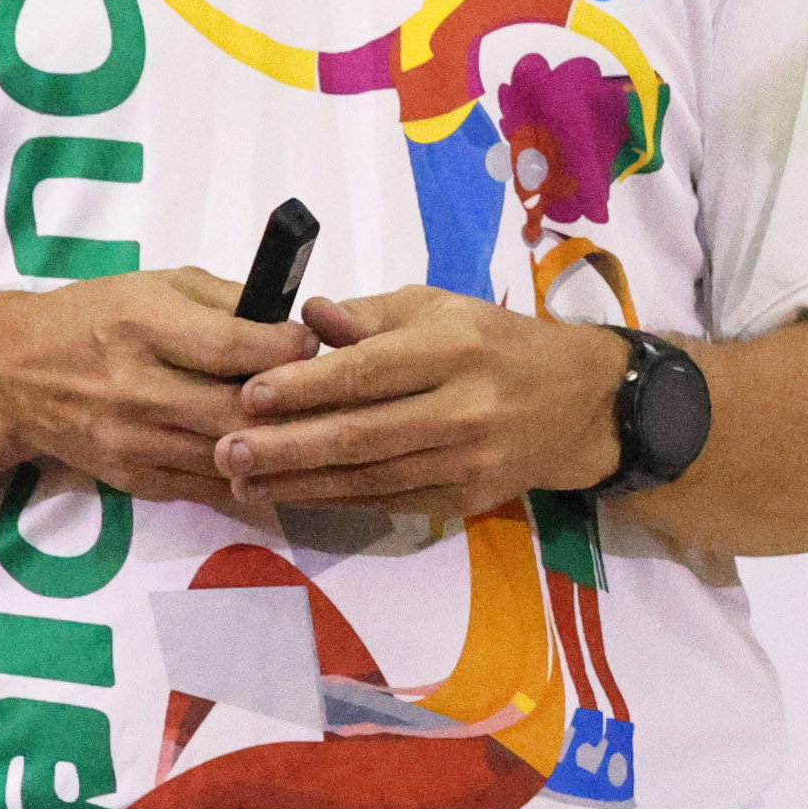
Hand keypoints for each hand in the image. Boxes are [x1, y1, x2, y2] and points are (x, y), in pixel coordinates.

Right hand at [0, 266, 297, 513]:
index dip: (287, 348)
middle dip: (292, 403)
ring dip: (276, 444)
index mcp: (143, 327)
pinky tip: (269, 456)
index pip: (233, 347)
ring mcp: (132, 441)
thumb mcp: (156, 285)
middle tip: (320, 390)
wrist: (14, 376)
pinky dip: (245, 473)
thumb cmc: (96, 317)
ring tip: (305, 425)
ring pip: (229, 456)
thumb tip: (292, 322)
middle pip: (237, 410)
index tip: (310, 342)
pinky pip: (208, 486)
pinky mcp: (132, 478)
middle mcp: (135, 388)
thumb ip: (227, 301)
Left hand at [213, 285, 630, 537]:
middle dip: (286, 445)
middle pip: (360, 432)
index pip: (367, 371)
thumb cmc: (497, 343)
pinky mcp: (466, 497)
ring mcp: (467, 459)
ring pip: (368, 476)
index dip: (305, 387)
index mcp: (454, 348)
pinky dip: (336, 499)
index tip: (248, 395)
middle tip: (226, 449)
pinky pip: (389, 500)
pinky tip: (294, 494)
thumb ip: (369, 315)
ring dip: (299, 482)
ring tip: (242, 480)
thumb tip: (304, 319)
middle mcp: (463, 406)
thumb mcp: (441, 308)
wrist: (580, 402)